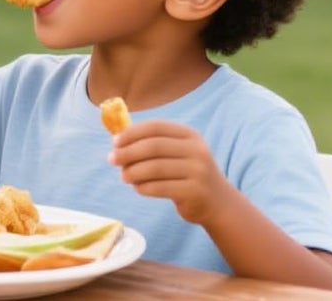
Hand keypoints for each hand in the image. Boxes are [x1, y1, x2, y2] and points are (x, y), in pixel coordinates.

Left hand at [110, 121, 233, 225]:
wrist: (219, 203)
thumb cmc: (188, 174)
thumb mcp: (177, 153)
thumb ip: (152, 144)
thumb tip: (117, 141)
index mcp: (189, 135)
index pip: (155, 127)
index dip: (132, 133)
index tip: (114, 142)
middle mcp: (196, 150)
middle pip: (153, 146)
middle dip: (128, 152)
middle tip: (112, 159)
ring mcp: (198, 171)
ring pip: (155, 168)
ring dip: (133, 172)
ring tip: (123, 176)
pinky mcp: (195, 192)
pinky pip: (161, 187)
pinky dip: (145, 187)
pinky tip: (138, 188)